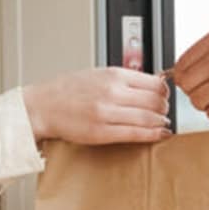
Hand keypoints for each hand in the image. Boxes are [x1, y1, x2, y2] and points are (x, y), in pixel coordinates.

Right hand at [23, 68, 170, 144]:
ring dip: (161, 122)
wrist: (42, 106)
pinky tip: (160, 134)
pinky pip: (136, 133)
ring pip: (149, 118)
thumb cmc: (67, 91)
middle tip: (165, 112)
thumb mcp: (98, 74)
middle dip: (165, 108)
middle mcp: (113, 92)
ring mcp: (108, 113)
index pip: (154, 82)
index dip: (165, 91)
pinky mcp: (102, 132)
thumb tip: (150, 84)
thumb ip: (123, 79)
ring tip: (163, 124)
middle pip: (156, 101)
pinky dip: (153, 135)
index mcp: (113, 74)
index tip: (165, 96)